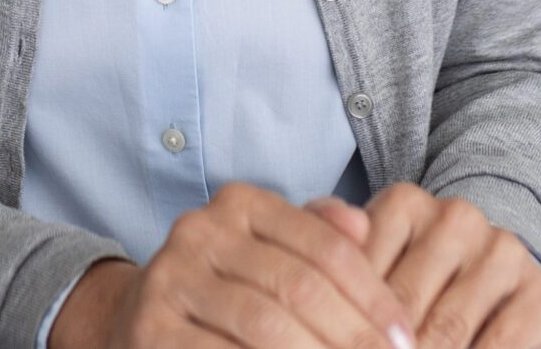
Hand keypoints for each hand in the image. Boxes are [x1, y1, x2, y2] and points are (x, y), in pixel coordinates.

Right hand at [52, 183, 416, 348]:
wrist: (135, 321)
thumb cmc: (226, 292)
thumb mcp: (271, 254)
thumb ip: (319, 238)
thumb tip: (364, 226)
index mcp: (240, 205)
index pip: (327, 247)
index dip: (374, 296)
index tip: (405, 340)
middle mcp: (200, 231)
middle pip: (300, 286)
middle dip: (353, 336)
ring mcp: (170, 279)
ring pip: (265, 324)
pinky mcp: (153, 329)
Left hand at [309, 185, 540, 348]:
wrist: (490, 271)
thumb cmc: (413, 271)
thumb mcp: (368, 253)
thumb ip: (333, 242)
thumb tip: (324, 240)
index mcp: (405, 204)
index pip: (361, 269)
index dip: (344, 320)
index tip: (330, 339)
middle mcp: (456, 219)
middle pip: (403, 304)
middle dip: (382, 342)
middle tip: (364, 348)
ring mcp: (501, 254)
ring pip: (448, 328)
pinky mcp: (538, 294)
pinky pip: (500, 344)